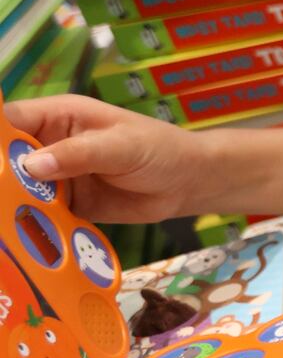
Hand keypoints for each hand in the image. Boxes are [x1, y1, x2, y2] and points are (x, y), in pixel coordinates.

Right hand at [7, 95, 204, 221]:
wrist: (188, 184)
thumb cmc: (159, 150)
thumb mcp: (121, 146)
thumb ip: (78, 154)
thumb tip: (31, 164)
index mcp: (58, 118)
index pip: (10, 123)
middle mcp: (50, 146)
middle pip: (6, 160)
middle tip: (0, 198)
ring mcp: (56, 178)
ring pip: (19, 190)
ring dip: (9, 206)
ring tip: (5, 223)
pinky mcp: (67, 206)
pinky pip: (41, 216)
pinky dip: (32, 226)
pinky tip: (21, 240)